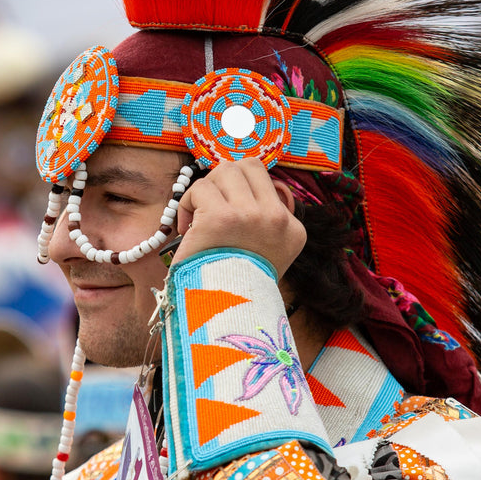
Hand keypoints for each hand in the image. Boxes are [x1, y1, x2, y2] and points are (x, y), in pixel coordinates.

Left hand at [173, 159, 304, 276]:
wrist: (221, 313)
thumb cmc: (235, 285)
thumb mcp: (266, 254)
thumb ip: (263, 220)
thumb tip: (243, 184)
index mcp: (293, 229)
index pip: (268, 182)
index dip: (240, 189)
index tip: (226, 210)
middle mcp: (277, 219)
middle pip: (247, 166)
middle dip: (223, 181)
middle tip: (210, 207)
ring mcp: (251, 216)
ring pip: (224, 170)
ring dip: (205, 191)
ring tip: (198, 218)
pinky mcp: (221, 217)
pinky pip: (200, 188)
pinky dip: (187, 204)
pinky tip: (187, 229)